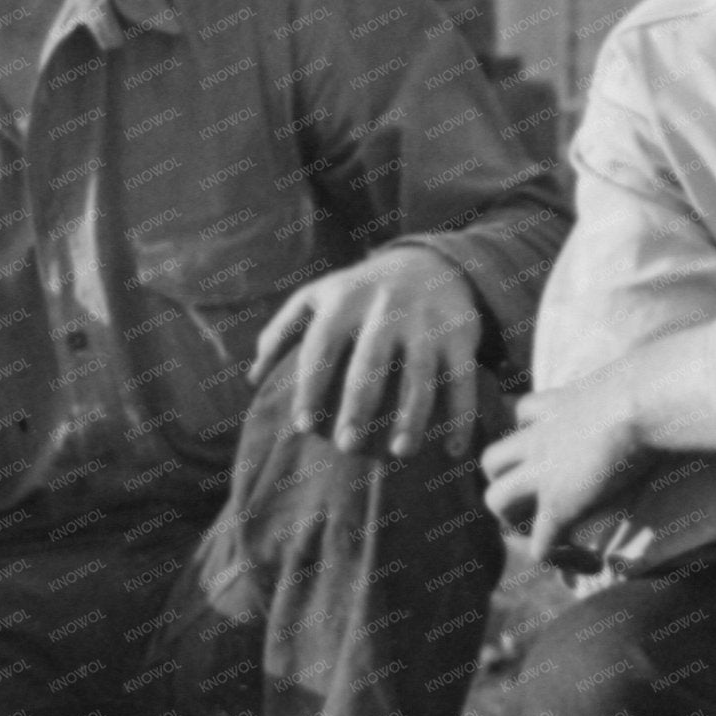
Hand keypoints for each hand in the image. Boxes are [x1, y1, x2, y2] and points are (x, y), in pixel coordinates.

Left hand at [251, 243, 482, 458]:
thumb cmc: (361, 294)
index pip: (322, 346)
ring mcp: (427, 321)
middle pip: (371, 362)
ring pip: (421, 374)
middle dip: (358, 405)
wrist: (431, 263)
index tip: (303, 425)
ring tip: (399, 452)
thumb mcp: (320, 296)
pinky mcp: (461, 333)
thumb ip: (283, 331)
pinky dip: (461, 416)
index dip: (310, 385)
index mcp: (346, 299)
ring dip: (412, 416)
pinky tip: (453, 450)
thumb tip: (253, 378)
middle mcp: (387, 308)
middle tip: (346, 446)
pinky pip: (463, 379)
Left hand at [480, 375, 646, 563]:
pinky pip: (541, 547)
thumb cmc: (650, 383)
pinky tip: (591, 563)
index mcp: (558, 404)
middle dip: (507, 481)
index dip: (532, 432)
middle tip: (539, 496)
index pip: (523, 412)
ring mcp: (543, 474)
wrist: (643, 400)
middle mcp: (540, 438)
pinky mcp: (559, 507)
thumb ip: (632, 382)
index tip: (558, 449)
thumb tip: (663, 375)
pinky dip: (560, 559)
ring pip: (496, 501)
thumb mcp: (630, 378)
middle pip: (492, 461)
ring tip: (549, 531)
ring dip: (516, 520)